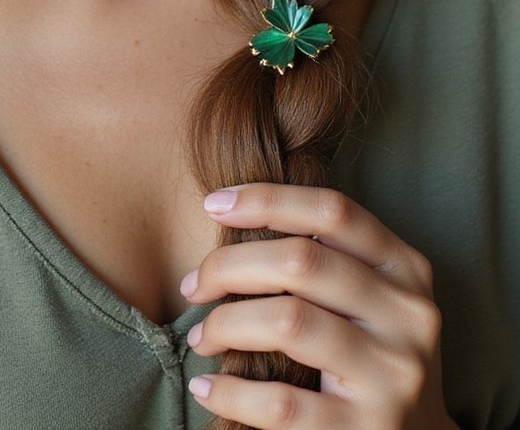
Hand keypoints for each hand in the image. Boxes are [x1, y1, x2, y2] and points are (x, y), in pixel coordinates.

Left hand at [180, 183, 458, 428]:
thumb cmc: (370, 354)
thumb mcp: (371, 297)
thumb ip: (327, 255)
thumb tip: (234, 211)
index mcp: (406, 270)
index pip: (334, 211)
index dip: (268, 198)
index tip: (213, 204)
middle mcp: (408, 317)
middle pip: (302, 260)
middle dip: (230, 265)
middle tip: (194, 284)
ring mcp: (392, 377)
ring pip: (288, 321)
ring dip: (225, 324)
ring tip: (201, 337)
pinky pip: (281, 403)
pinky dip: (231, 392)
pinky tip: (207, 386)